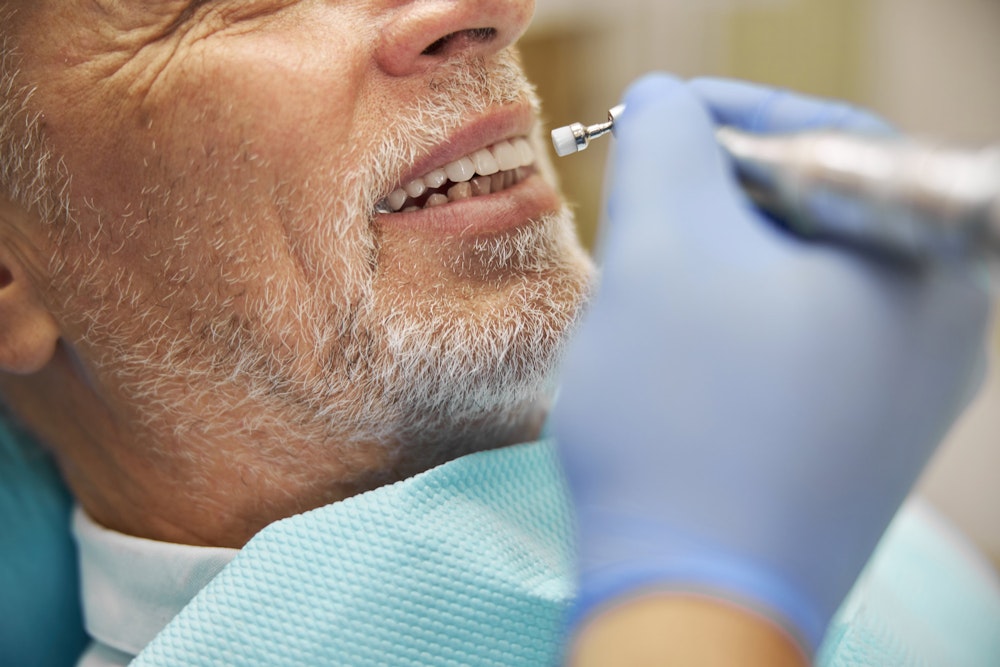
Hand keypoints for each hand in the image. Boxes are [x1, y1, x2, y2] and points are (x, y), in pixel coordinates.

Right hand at [551, 74, 991, 651]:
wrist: (698, 599)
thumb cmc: (682, 417)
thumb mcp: (662, 248)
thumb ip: (665, 141)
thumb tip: (663, 100)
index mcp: (926, 264)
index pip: (832, 140)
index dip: (732, 111)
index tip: (653, 110)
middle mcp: (945, 328)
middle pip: (819, 215)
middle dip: (718, 197)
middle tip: (642, 201)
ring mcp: (909, 394)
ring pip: (803, 281)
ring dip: (719, 262)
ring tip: (649, 281)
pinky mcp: (862, 440)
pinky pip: (802, 343)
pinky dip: (737, 323)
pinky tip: (680, 351)